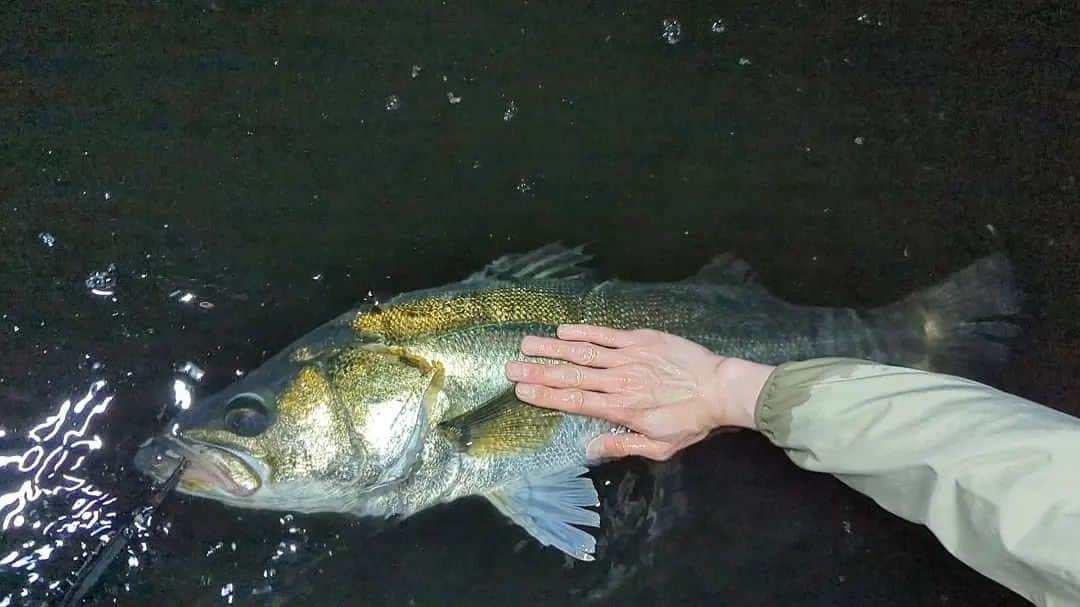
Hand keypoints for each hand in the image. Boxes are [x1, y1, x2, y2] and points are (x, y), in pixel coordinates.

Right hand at [505, 324, 773, 460]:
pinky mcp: (641, 339)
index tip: (521, 391)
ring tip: (526, 344)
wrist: (720, 389)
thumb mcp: (659, 447)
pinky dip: (583, 332)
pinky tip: (563, 331)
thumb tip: (589, 447)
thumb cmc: (691, 422)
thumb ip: (622, 445)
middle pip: (570, 377)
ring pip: (582, 353)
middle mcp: (619, 381)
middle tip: (510, 368)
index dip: (545, 396)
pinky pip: (606, 335)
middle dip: (538, 373)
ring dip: (552, 348)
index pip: (574, 402)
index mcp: (621, 409)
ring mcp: (628, 357)